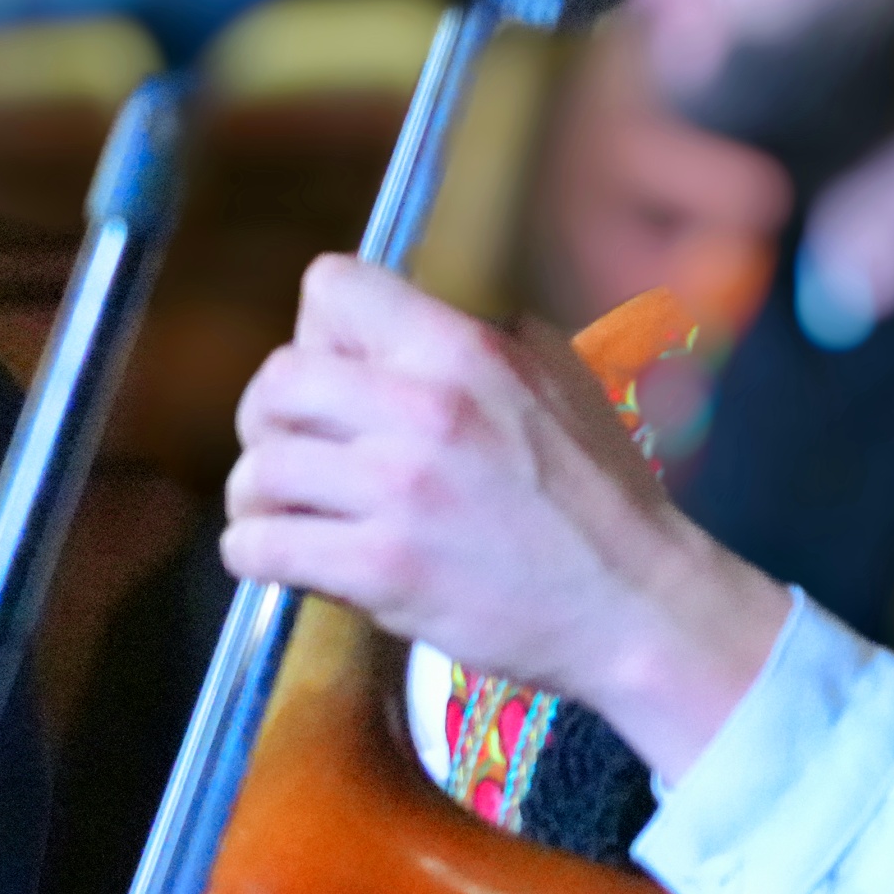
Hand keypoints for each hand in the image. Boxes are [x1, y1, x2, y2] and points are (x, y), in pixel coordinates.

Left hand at [218, 254, 792, 773]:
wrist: (639, 606)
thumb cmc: (597, 494)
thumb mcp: (555, 377)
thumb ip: (473, 338)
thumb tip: (394, 318)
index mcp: (465, 351)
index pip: (331, 288)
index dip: (317, 333)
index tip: (334, 378)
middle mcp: (425, 409)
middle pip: (275, 380)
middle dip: (268, 418)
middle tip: (294, 452)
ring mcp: (399, 491)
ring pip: (258, 469)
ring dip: (257, 495)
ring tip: (285, 512)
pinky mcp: (381, 568)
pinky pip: (258, 546)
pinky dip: (253, 553)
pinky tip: (281, 557)